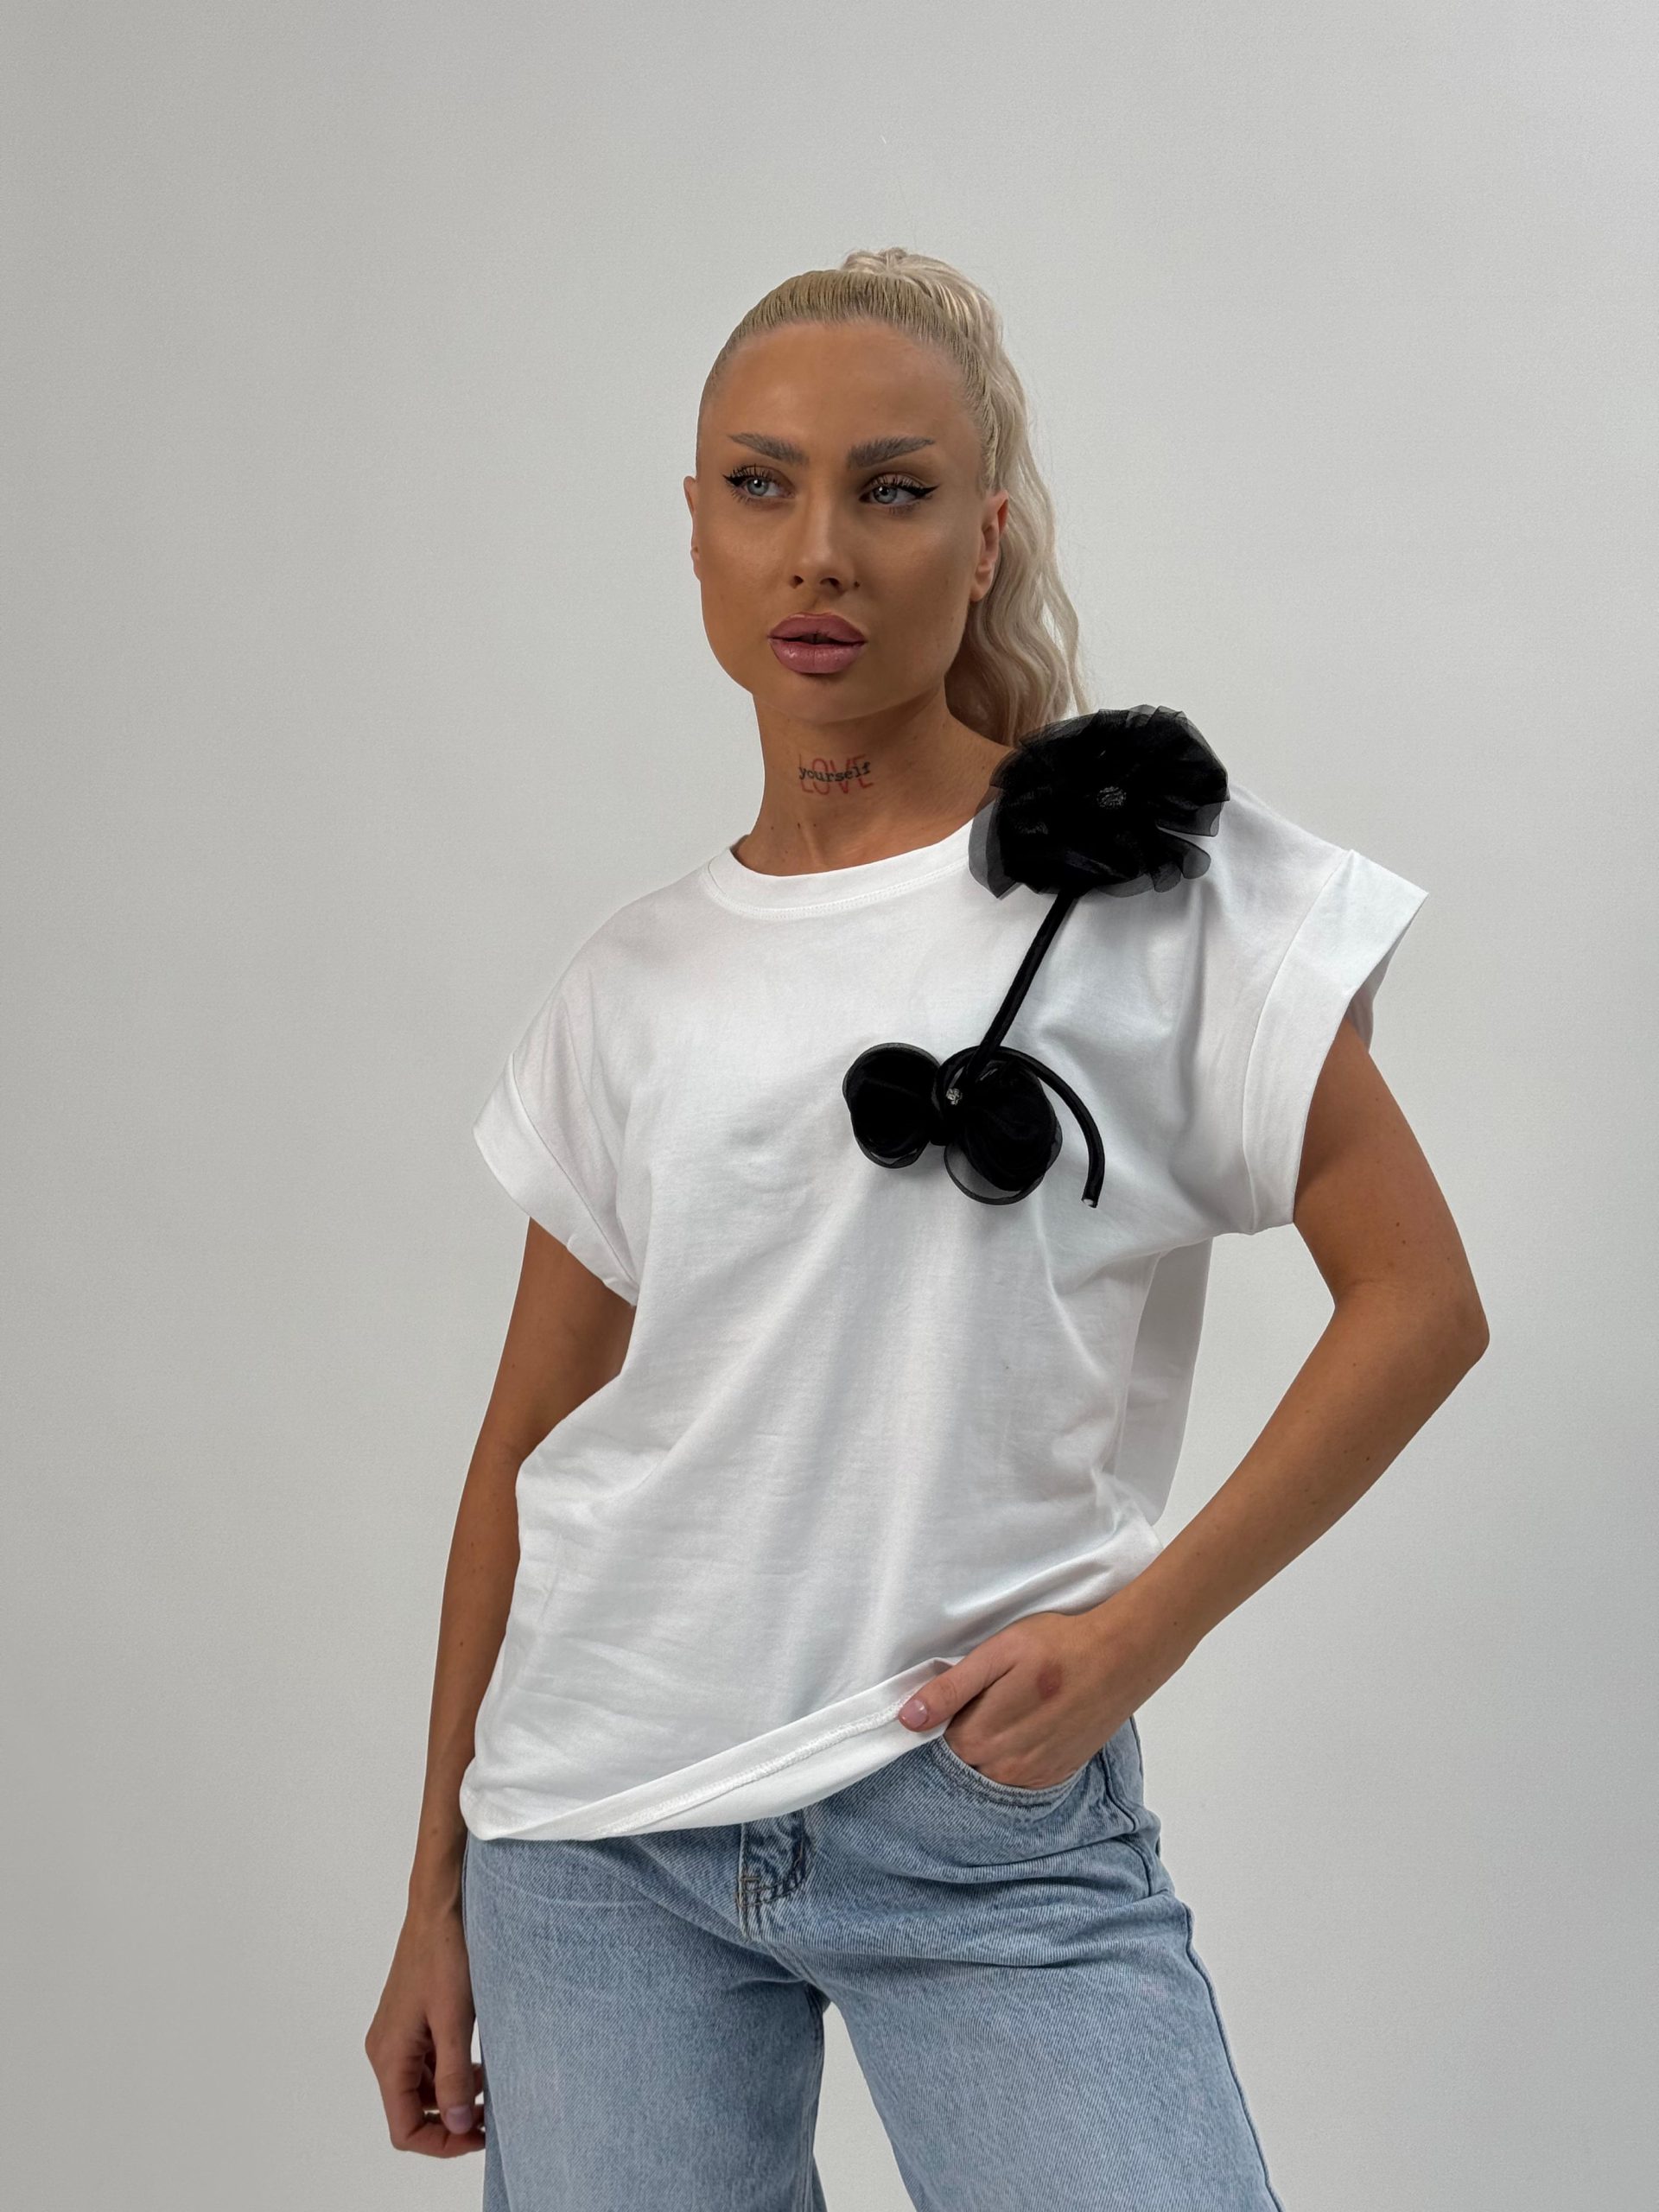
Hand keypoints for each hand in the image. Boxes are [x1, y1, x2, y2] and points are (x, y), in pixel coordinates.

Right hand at [365, 1901, 484, 2157]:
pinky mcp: (410, 2019)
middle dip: (450, 2120)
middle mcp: (385, 2049)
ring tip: (490, 2089)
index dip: (441, 2143)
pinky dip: (451, 2070)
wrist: (440, 1904)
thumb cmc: (445, 1953)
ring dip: (453, 2095)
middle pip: (412, 2110)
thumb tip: (457, 2126)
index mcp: (388, 2055)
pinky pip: (426, 2061)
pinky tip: (478, 2063)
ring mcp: (397, 2033)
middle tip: (490, 2118)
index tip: (478, 2138)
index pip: (404, 2128)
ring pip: (421, 2087)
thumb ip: (454, 2077)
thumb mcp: (455, 2020)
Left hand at [896, 1596, 1174, 1789]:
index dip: (945, 1716)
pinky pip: (1020, 1776)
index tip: (962, 1694)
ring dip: (993, 1745)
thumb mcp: (996, 1654)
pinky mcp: (1057, 1775)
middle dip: (968, 1730)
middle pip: (964, 1759)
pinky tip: (1032, 1724)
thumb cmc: (1058, 1647)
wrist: (1121, 1657)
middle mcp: (1007, 1768)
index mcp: (983, 1737)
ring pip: (991, 1770)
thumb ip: (950, 1690)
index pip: (938, 1742)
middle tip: (992, 1695)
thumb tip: (908, 1719)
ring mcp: (1035, 1776)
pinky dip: (1017, 1755)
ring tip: (1014, 1706)